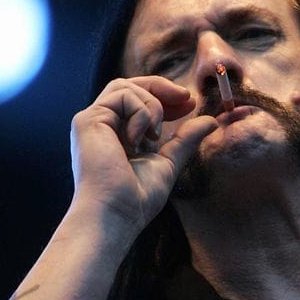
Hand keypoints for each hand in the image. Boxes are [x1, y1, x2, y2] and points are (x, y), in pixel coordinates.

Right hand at [68, 76, 216, 232]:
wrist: (117, 214)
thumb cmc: (137, 198)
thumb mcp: (169, 162)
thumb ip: (186, 140)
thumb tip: (211, 120)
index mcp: (116, 134)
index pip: (138, 101)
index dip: (166, 97)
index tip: (191, 103)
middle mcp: (101, 124)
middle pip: (130, 86)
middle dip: (162, 88)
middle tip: (187, 98)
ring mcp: (93, 121)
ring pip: (126, 87)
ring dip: (153, 105)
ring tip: (156, 135)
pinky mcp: (89, 120)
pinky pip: (123, 96)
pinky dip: (142, 112)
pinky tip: (142, 138)